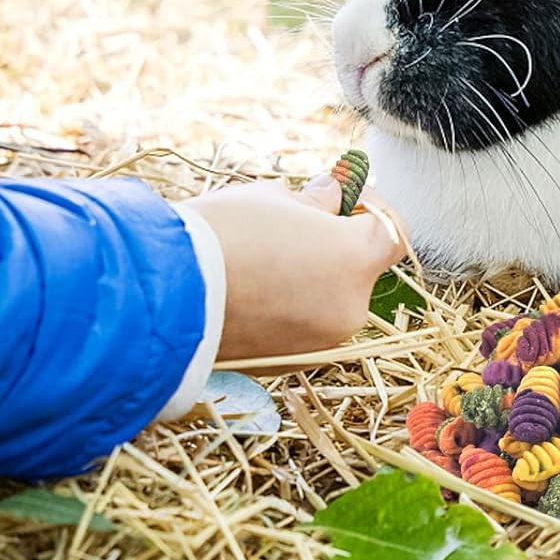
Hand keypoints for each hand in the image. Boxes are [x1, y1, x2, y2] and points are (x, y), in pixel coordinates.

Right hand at [187, 174, 407, 360]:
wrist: (167, 296)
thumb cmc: (223, 235)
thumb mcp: (274, 198)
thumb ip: (317, 201)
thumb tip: (333, 196)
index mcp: (354, 260)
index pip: (391, 231)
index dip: (370, 208)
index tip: (340, 197)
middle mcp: (349, 309)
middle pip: (359, 268)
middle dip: (334, 245)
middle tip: (291, 224)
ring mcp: (320, 342)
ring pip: (328, 299)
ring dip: (309, 277)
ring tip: (259, 257)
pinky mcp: (287, 363)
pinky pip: (301, 325)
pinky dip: (286, 307)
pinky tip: (248, 289)